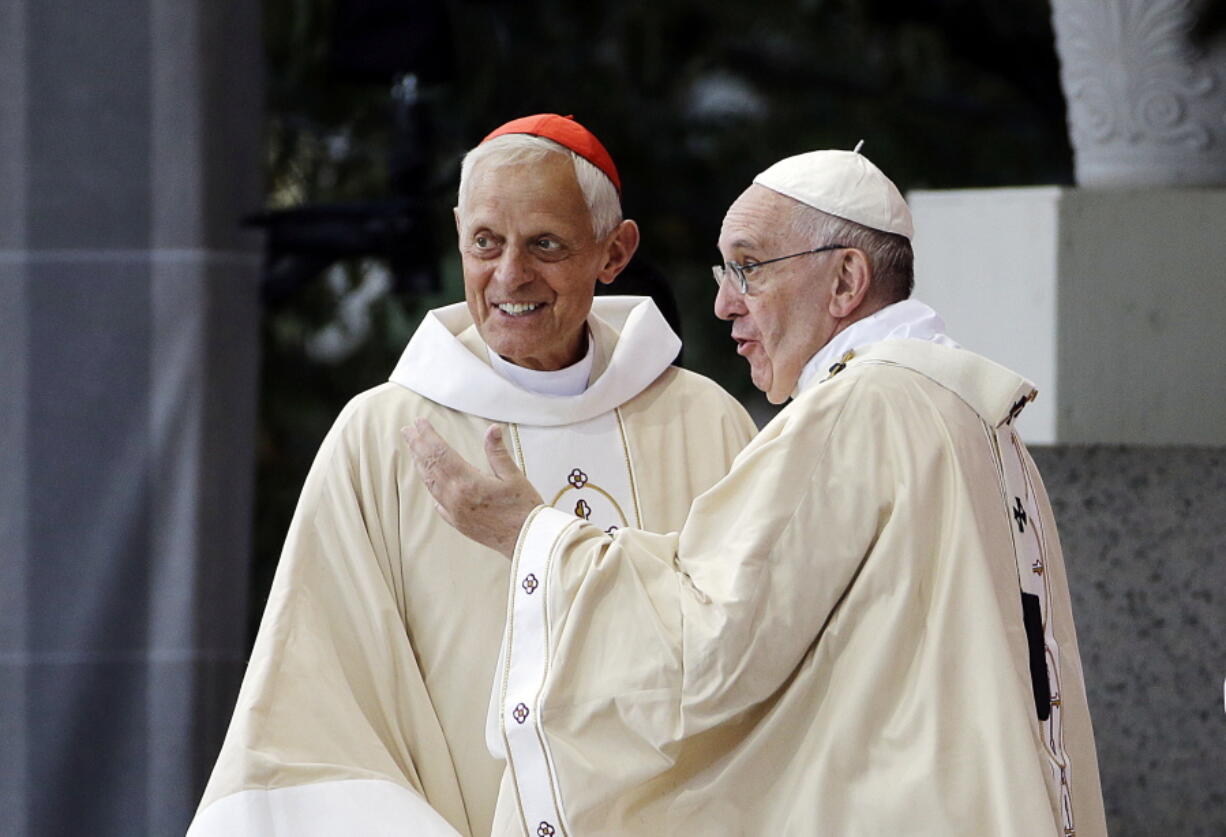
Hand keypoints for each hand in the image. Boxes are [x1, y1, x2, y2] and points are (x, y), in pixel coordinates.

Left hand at [402, 419, 542, 557]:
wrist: (525, 541)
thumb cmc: (523, 509)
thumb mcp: (513, 476)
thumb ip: (497, 452)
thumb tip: (492, 429)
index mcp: (467, 482)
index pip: (440, 453)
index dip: (428, 436)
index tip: (419, 422)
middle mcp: (455, 497)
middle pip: (430, 466)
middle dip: (417, 446)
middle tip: (407, 430)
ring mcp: (453, 511)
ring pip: (430, 483)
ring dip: (420, 464)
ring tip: (413, 449)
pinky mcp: (457, 522)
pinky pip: (437, 501)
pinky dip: (431, 486)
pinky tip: (429, 480)